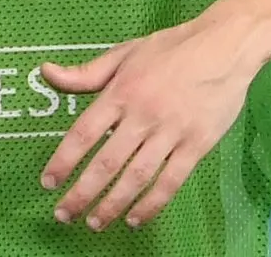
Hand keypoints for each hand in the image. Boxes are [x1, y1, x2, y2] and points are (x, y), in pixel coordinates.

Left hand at [37, 14, 269, 229]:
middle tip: (64, 214)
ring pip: (137, 176)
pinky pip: (172, 181)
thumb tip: (45, 73)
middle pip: (107, 162)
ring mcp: (171, 132)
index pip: (83, 133)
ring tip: (95, 222)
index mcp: (120, 92)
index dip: (63, 161)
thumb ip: (85, 73)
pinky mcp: (198, 145)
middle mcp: (143, 116)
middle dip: (82, 193)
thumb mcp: (123, 53)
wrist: (224, 47)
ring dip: (113, 204)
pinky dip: (152, 204)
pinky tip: (136, 219)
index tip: (48, 182)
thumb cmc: (170, 49)